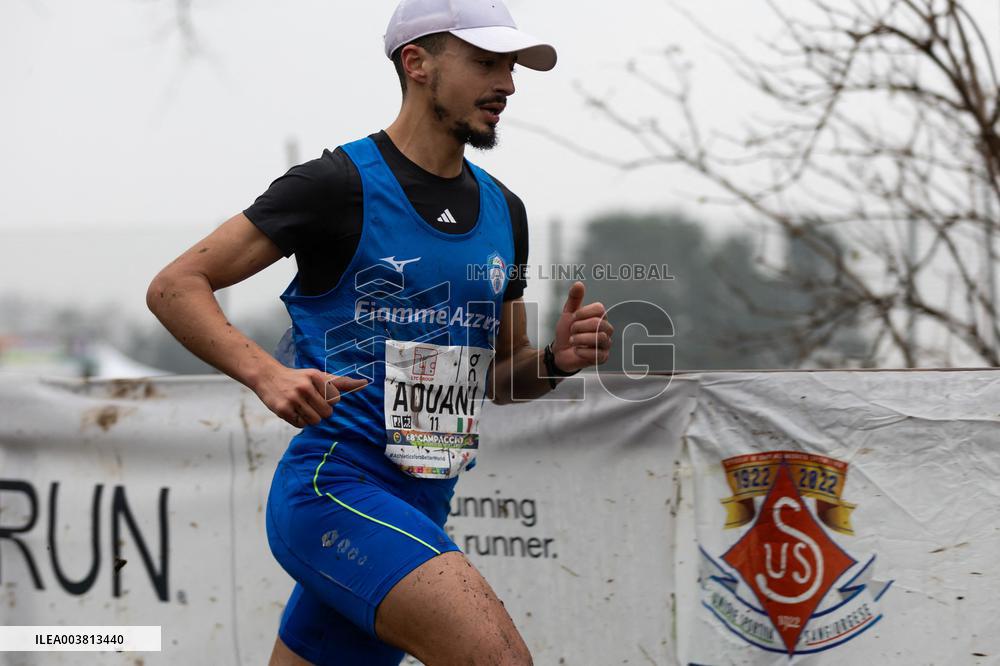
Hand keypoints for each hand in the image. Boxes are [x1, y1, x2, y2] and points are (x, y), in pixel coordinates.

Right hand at [253, 366, 367, 427]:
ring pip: (315, 421)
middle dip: (321, 411)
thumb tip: (365, 383)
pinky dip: (299, 421)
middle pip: (327, 413)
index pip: (336, 399)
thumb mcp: (318, 375)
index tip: (319, 394)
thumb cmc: (298, 378)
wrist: (267, 377)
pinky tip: (293, 410)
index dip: (329, 400)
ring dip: (310, 418)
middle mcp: (305, 386)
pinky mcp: (283, 410)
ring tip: (302, 407)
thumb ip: (341, 382)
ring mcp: (293, 398)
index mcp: (316, 376)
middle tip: (310, 402)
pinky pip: (301, 425)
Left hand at [551, 281, 612, 371]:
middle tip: (572, 331)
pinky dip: (582, 351)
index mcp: (600, 317)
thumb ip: (574, 298)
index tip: (573, 318)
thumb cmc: (567, 332)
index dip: (583, 313)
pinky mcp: (603, 358)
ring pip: (600, 338)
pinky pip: (596, 354)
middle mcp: (606, 329)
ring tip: (573, 340)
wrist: (560, 352)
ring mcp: (606, 344)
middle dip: (580, 327)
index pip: (600, 309)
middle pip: (599, 323)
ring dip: (580, 339)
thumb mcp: (568, 313)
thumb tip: (579, 283)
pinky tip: (576, 350)